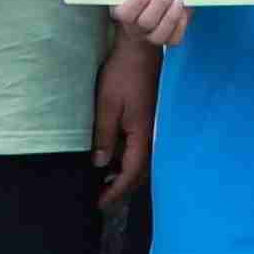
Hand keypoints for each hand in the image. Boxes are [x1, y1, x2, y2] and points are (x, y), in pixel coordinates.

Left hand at [89, 28, 156, 206]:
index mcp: (142, 135)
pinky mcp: (149, 119)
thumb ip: (104, 135)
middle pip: (139, 172)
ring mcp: (153, 127)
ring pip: (141, 160)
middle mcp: (152, 135)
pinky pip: (140, 147)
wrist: (140, 50)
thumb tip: (101, 164)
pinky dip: (128, 158)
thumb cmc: (123, 74)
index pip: (131, 173)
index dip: (116, 191)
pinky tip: (115, 157)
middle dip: (122, 187)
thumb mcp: (107, 105)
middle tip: (102, 197)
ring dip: (125, 173)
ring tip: (106, 181)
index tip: (101, 203)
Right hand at [116, 0, 192, 52]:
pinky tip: (183, 9)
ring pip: (161, 34)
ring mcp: (152, 38)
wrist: (144, 21)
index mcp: (124, 15)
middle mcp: (136, 29)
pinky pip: (175, 38)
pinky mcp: (168, 41)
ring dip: (172, 13)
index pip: (126, 13)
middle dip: (160, 2)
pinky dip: (181, 23)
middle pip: (146, 22)